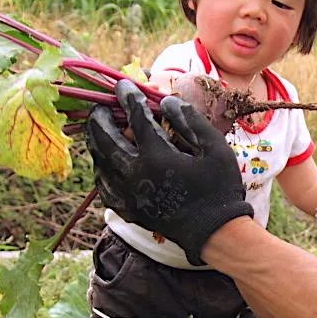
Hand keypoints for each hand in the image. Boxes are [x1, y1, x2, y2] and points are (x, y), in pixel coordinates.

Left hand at [86, 80, 252, 264]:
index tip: (124, 85)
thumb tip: (167, 101)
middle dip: (100, 117)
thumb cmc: (219, 188)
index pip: (135, 117)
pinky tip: (106, 164)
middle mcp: (135, 174)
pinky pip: (104, 187)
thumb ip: (190, 120)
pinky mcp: (128, 210)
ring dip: (97, 142)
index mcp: (157, 156)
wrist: (215, 232)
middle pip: (105, 138)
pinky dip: (102, 171)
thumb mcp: (215, 148)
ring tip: (100, 131)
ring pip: (100, 162)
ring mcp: (128, 195)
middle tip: (101, 107)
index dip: (128, 97)